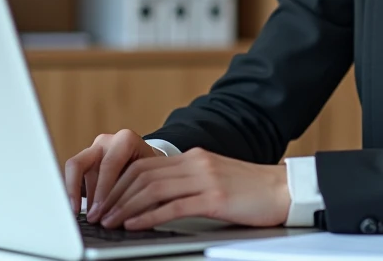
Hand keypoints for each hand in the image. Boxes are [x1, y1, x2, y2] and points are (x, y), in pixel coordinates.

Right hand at [64, 129, 160, 220]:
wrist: (148, 162)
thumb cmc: (151, 171)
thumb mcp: (150, 179)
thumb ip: (138, 194)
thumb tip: (123, 216)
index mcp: (125, 140)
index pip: (108, 165)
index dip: (102, 191)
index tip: (99, 212)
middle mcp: (106, 141)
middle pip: (83, 165)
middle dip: (88, 195)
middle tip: (91, 218)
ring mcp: (92, 149)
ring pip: (76, 172)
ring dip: (80, 197)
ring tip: (88, 217)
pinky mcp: (84, 161)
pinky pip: (73, 177)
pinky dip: (76, 195)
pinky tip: (81, 211)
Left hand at [97, 148, 290, 230]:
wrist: (285, 190)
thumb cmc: (252, 191)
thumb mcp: (215, 179)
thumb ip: (190, 183)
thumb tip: (159, 199)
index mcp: (194, 158)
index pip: (145, 166)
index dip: (119, 182)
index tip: (103, 199)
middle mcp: (196, 163)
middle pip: (143, 175)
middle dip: (115, 195)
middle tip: (97, 212)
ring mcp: (205, 179)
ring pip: (153, 189)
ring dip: (125, 207)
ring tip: (109, 221)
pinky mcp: (215, 197)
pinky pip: (174, 207)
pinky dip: (148, 216)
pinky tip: (134, 224)